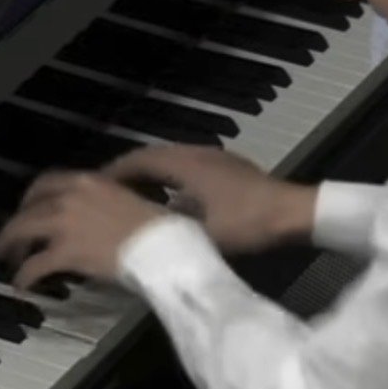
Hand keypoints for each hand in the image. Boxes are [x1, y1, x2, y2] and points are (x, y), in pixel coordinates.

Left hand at [0, 170, 171, 291]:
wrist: (163, 245)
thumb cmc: (153, 225)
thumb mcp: (123, 199)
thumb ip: (99, 202)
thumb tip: (86, 215)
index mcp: (86, 180)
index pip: (45, 182)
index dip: (30, 198)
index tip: (27, 209)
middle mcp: (69, 196)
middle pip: (28, 207)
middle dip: (15, 224)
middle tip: (12, 239)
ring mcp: (64, 223)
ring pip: (22, 230)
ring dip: (11, 245)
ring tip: (10, 260)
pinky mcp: (65, 252)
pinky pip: (34, 264)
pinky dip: (23, 276)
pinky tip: (21, 285)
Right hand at [100, 144, 315, 254]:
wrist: (294, 212)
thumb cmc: (248, 223)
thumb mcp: (199, 234)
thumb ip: (164, 229)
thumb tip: (132, 232)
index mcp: (185, 164)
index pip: (138, 161)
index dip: (113, 174)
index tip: (93, 186)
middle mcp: (196, 153)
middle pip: (152, 157)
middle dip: (128, 173)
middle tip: (107, 192)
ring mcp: (215, 158)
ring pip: (171, 161)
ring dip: (151, 176)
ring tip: (134, 197)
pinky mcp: (229, 168)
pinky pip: (188, 168)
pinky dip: (171, 180)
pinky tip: (171, 201)